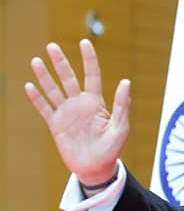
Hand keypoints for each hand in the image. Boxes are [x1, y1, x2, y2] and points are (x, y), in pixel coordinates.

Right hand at [24, 39, 129, 185]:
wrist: (97, 168)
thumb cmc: (112, 148)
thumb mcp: (121, 127)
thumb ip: (122, 104)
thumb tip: (126, 81)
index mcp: (96, 103)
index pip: (92, 75)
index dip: (89, 59)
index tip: (84, 42)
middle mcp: (80, 104)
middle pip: (68, 78)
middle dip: (60, 62)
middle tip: (52, 46)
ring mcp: (66, 114)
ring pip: (53, 90)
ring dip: (44, 76)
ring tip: (36, 60)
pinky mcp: (56, 125)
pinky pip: (44, 109)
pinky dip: (37, 98)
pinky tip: (29, 86)